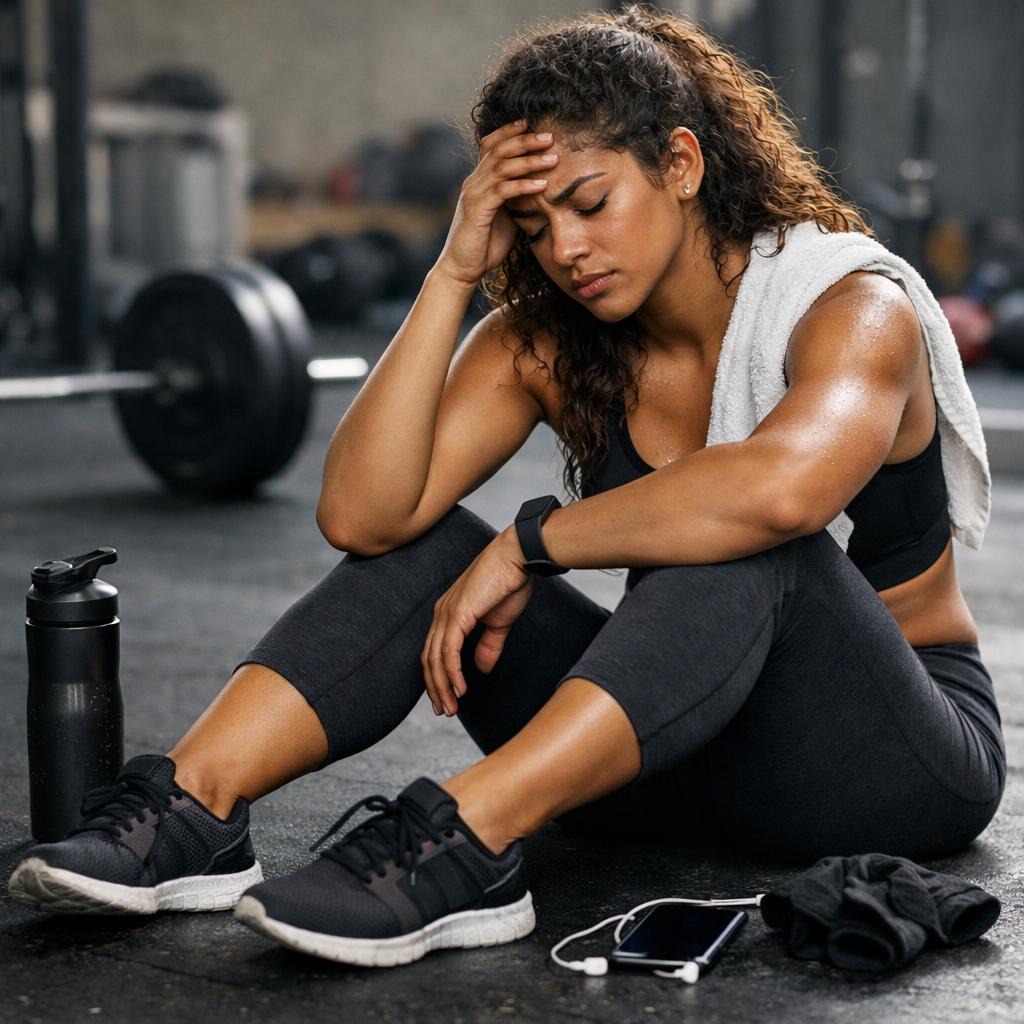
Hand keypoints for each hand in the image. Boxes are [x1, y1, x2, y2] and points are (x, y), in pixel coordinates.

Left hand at [422, 528, 532, 716]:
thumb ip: (488, 645)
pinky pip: (449, 651)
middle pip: (429, 659)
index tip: (446, 699)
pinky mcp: (458, 614)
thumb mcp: (499, 622)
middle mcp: (442, 613)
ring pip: (436, 659)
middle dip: (436, 688)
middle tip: (445, 711)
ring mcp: (447, 613)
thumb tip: (481, 668)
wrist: (518, 557)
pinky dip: (451, 673)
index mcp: (449, 613)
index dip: (438, 678)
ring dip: (442, 686)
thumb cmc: (510, 582)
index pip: (434, 652)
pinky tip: (460, 689)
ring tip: (451, 707)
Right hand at [434, 121, 556, 286]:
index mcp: (479, 181)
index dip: (510, 132)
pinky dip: (523, 186)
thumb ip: (518, 200)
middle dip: (525, 141)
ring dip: (529, 161)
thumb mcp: (506, 217)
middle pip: (499, 150)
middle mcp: (473, 182)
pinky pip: (503, 191)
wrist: (463, 269)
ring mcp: (473, 194)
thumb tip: (542, 189)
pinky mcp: (477, 209)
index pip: (491, 145)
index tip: (533, 125)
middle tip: (550, 137)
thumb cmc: (485, 245)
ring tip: (553, 159)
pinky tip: (541, 185)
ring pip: (502, 167)